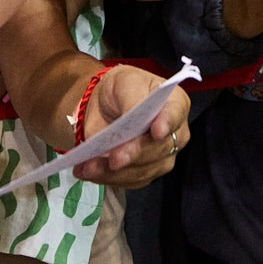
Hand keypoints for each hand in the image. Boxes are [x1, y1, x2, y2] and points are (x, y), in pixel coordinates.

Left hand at [73, 65, 191, 188]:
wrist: (106, 105)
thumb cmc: (122, 88)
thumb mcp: (125, 82)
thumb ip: (132, 99)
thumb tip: (131, 118)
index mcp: (175, 104)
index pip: (174, 115)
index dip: (167, 124)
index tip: (156, 131)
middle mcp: (174, 135)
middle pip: (158, 149)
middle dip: (133, 154)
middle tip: (113, 159)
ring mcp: (161, 157)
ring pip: (142, 171)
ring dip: (114, 173)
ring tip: (88, 167)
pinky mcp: (144, 173)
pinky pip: (128, 181)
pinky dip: (106, 178)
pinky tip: (87, 171)